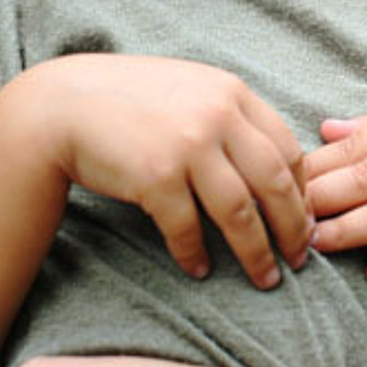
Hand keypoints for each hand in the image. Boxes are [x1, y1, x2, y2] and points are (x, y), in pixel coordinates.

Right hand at [29, 54, 311, 288]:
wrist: (61, 105)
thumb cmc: (127, 100)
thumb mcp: (188, 89)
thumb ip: (228, 114)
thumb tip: (273, 164)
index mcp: (230, 91)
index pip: (287, 147)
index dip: (302, 190)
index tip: (304, 219)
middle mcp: (216, 115)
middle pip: (276, 182)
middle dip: (293, 228)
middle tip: (299, 258)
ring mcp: (187, 145)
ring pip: (240, 213)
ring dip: (256, 253)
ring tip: (265, 278)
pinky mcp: (156, 176)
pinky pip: (188, 228)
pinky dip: (196, 254)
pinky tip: (199, 269)